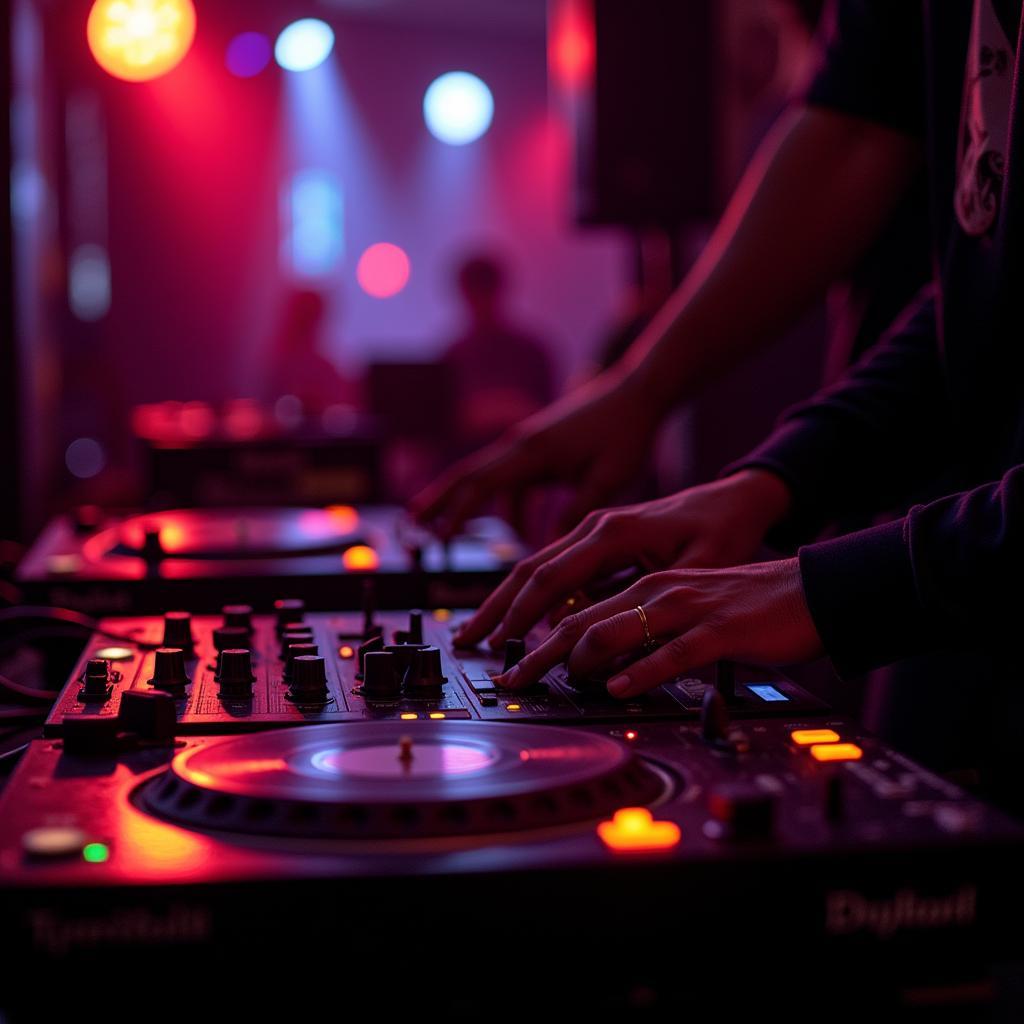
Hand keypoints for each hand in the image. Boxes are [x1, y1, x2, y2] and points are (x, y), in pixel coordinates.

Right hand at [409, 370, 659, 538]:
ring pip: (487, 479)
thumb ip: (575, 513)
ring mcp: (528, 445)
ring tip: (449, 533)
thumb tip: (548, 547)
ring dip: (470, 506)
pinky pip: (513, 482)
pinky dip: (510, 507)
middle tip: (412, 524)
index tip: (439, 537)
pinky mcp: (540, 448)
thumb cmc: (626, 433)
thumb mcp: (607, 481)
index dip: (458, 512)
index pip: (481, 484)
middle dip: (439, 501)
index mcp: (531, 452)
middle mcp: (521, 445)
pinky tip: (522, 532)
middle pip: (468, 476)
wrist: (639, 392)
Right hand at [452, 469, 791, 649]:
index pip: (551, 577)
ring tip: (481, 633)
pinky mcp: (601, 537)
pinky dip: (532, 593)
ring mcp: (595, 528)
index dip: (520, 615)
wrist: (739, 497)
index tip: (498, 646)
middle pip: (529, 569)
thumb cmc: (725, 530)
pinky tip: (519, 618)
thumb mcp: (700, 571)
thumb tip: (607, 646)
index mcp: (613, 530)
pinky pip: (558, 567)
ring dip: (506, 602)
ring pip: (537, 566)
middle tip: (466, 643)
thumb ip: (651, 607)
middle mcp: (595, 524)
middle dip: (495, 610)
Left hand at [496, 559, 822, 697]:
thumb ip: (645, 627)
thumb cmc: (747, 605)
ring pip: (617, 630)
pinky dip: (640, 671)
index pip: (577, 608)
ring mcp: (687, 607)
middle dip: (538, 651)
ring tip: (551, 682)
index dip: (536, 633)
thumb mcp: (686, 610)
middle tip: (509, 677)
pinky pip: (673, 652)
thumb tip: (603, 659)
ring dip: (578, 659)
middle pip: (582, 619)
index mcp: (646, 585)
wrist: (809, 589)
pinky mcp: (719, 629)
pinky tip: (618, 687)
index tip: (508, 660)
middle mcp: (658, 590)